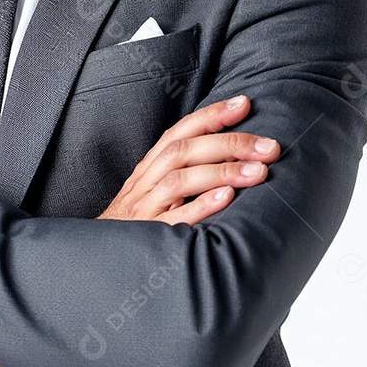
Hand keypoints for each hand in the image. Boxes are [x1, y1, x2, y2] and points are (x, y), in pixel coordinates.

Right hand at [97, 94, 278, 225]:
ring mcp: (143, 209)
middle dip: (229, 143)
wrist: (97, 261)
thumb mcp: (154, 193)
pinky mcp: (147, 237)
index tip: (244, 104)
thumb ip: (184, 174)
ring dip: (221, 171)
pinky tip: (227, 198)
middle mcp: (144, 182)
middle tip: (269, 146)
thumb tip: (236, 159)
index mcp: (148, 168)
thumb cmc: (137, 226)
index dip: (211, 115)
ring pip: (179, 180)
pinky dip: (201, 206)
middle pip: (183, 151)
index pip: (180, 131)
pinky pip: (173, 219)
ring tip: (259, 172)